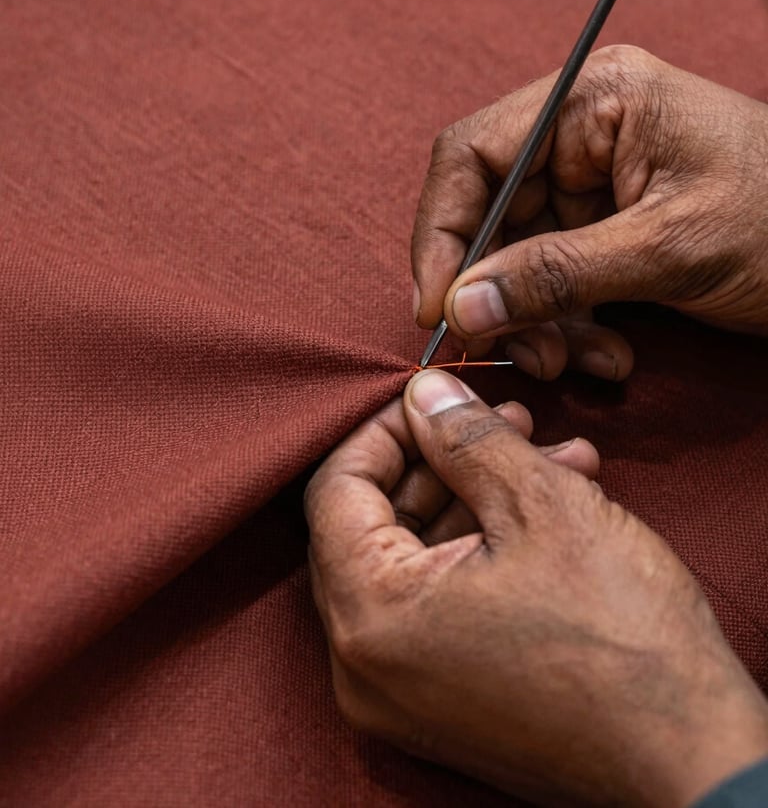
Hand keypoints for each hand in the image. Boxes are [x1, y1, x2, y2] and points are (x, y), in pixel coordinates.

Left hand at [305, 369, 767, 806]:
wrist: (690, 758)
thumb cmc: (620, 639)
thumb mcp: (540, 505)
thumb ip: (465, 437)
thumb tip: (424, 393)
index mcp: (372, 615)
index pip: (336, 489)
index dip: (385, 430)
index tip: (433, 400)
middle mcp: (365, 665)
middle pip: (376, 524)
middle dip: (444, 461)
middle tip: (504, 420)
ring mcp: (401, 692)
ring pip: (417, 561)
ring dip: (477, 499)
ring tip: (549, 457)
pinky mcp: (440, 703)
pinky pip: (438, 603)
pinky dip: (482, 550)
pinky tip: (549, 508)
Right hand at [412, 45, 767, 380]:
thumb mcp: (670, 248)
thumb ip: (558, 274)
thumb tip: (463, 305)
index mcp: (595, 101)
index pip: (474, 155)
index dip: (443, 232)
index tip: (436, 307)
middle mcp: (584, 136)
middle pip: (491, 215)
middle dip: (496, 293)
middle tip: (507, 352)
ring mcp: (595, 187)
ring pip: (519, 260)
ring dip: (537, 323)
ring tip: (574, 363)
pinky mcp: (607, 232)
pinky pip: (556, 284)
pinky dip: (569, 328)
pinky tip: (609, 357)